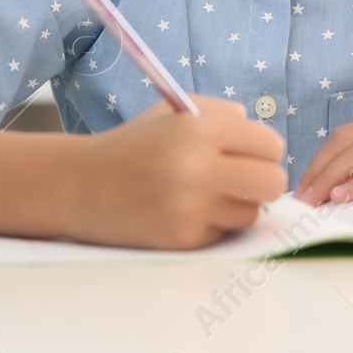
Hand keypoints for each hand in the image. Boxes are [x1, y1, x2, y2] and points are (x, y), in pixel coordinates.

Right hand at [58, 94, 286, 249]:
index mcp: (199, 129)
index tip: (250, 153)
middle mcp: (198, 168)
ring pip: (251, 213)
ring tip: (205, 194)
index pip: (270, 145)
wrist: (80, 185)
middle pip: (273, 183)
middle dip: (264, 181)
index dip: (264, 150)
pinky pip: (223, 233)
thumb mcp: (175, 113)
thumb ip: (225, 116)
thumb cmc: (134, 145)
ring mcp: (191, 208)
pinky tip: (184, 211)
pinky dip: (212, 224)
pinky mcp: (183, 239)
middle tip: (243, 178)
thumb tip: (267, 144)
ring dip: (237, 205)